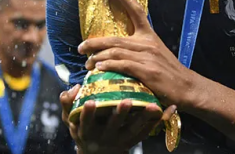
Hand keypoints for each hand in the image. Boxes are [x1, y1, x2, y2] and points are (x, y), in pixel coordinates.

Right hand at [59, 84, 175, 153]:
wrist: (97, 151)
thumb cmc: (83, 128)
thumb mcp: (70, 119)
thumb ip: (68, 103)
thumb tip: (74, 88)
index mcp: (88, 130)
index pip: (86, 122)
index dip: (88, 113)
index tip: (91, 102)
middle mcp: (105, 136)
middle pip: (113, 126)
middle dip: (120, 114)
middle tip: (126, 101)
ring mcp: (121, 139)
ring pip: (133, 130)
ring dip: (143, 118)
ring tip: (152, 106)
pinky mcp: (133, 140)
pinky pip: (147, 132)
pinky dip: (157, 122)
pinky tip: (166, 110)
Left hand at [79, 0, 200, 108]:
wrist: (187, 87)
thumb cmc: (169, 72)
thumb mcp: (156, 53)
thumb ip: (139, 48)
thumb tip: (116, 49)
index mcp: (149, 36)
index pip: (137, 11)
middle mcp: (147, 43)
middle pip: (115, 38)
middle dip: (94, 42)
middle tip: (80, 47)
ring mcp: (147, 57)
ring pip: (116, 52)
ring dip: (98, 57)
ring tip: (87, 63)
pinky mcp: (147, 72)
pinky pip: (123, 65)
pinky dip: (109, 66)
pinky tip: (100, 68)